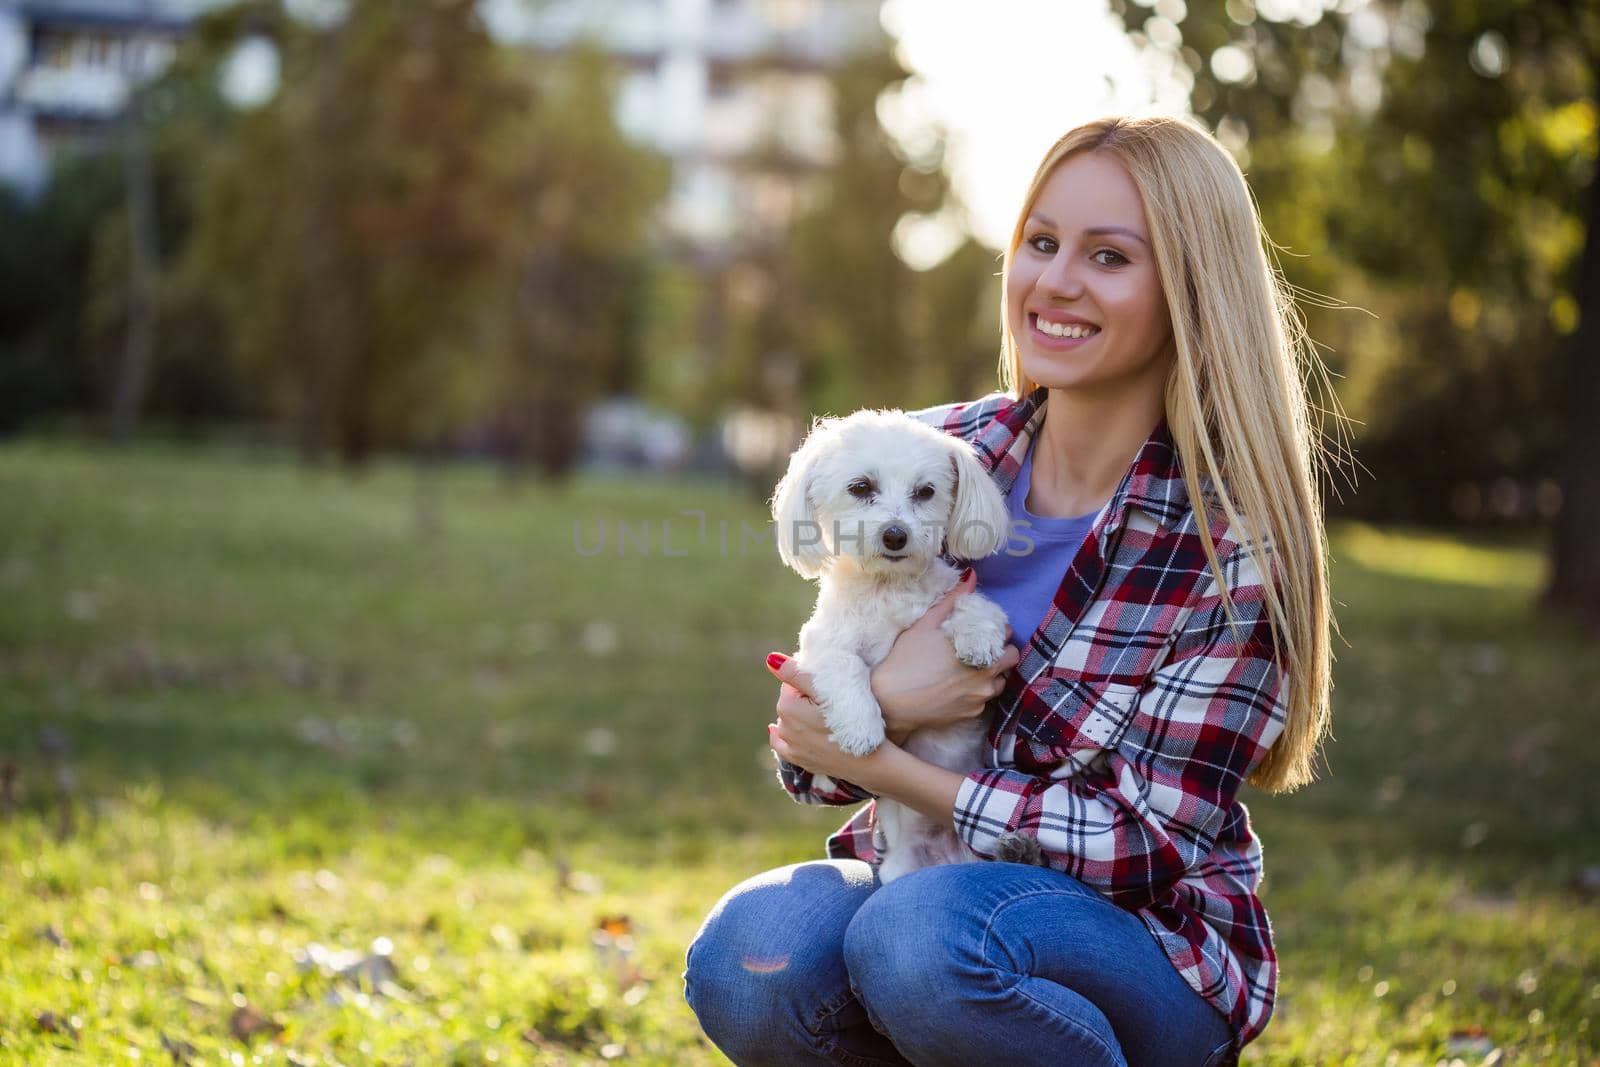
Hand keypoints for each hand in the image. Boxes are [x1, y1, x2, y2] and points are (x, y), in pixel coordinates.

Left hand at [764, 654, 891, 782]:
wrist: (869, 760)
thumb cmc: (853, 720)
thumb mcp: (828, 690)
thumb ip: (796, 674)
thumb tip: (770, 659)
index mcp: (788, 706)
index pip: (792, 682)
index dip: (808, 680)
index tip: (825, 683)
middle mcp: (784, 727)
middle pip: (789, 700)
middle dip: (802, 696)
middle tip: (827, 698)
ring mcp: (791, 746)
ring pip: (788, 720)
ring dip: (798, 713)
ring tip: (819, 713)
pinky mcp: (800, 760)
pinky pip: (781, 745)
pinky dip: (780, 736)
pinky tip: (776, 730)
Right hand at [870, 570, 1020, 742]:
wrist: (891, 701)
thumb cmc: (906, 659)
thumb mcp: (926, 624)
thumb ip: (951, 600)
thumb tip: (972, 578)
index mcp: (979, 650)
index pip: (1007, 637)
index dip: (998, 632)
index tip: (986, 631)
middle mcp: (986, 675)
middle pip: (1011, 660)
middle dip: (1001, 653)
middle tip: (984, 649)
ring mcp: (981, 697)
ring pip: (1000, 682)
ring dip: (993, 674)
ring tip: (973, 668)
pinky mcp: (972, 714)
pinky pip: (984, 700)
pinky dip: (977, 692)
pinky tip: (959, 687)